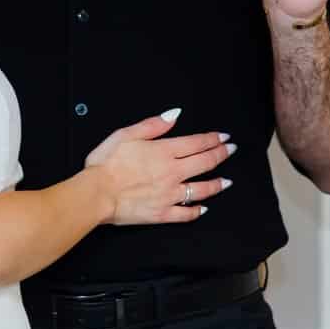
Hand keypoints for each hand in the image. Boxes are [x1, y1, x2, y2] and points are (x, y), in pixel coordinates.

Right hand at [83, 109, 235, 224]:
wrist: (97, 193)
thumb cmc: (106, 164)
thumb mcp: (125, 134)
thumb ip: (153, 125)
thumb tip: (174, 114)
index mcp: (164, 151)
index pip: (197, 143)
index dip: (213, 138)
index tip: (224, 136)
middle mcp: (172, 173)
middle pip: (205, 163)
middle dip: (222, 155)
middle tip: (232, 151)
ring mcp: (170, 194)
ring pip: (202, 189)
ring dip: (218, 184)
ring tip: (227, 181)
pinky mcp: (162, 213)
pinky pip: (186, 214)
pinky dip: (197, 211)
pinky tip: (203, 209)